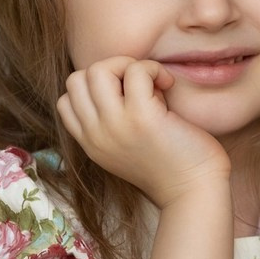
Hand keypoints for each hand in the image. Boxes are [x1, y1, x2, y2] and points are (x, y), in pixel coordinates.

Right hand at [58, 57, 229, 208]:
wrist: (193, 192)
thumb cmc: (171, 166)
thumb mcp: (126, 148)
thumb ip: (112, 122)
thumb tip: (120, 79)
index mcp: (91, 144)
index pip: (66, 100)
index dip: (93, 88)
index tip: (123, 96)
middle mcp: (96, 135)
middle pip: (76, 79)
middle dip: (108, 71)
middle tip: (139, 86)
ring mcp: (115, 126)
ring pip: (98, 70)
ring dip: (128, 66)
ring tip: (152, 84)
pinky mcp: (141, 117)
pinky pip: (136, 71)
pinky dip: (153, 69)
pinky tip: (167, 84)